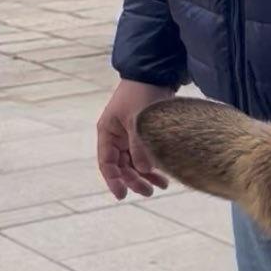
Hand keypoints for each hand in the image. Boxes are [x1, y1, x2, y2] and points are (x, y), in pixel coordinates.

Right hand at [97, 80, 174, 199]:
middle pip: (122, 166)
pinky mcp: (144, 134)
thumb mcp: (138, 120)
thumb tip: (143, 170)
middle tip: (150, 191)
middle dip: (134, 180)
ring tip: (163, 185)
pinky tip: (164, 174)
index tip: (122, 196)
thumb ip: (139, 145)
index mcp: (107, 132)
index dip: (113, 181)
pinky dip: (153, 165)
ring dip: (146, 175)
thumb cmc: (141, 94)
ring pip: (135, 163)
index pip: (106, 163)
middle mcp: (116, 136)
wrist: (155, 74)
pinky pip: (145, 155)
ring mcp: (130, 136)